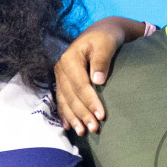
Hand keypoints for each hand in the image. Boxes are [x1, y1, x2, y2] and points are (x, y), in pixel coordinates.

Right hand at [55, 19, 126, 135]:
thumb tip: (98, 80)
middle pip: (71, 96)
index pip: (80, 84)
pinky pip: (62, 101)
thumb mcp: (106, 43)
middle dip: (82, 114)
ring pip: (65, 101)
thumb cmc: (105, 38)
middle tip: (95, 128)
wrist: (100, 33)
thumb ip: (102, 60)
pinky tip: (69, 127)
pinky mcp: (63, 83)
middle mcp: (61, 68)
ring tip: (83, 132)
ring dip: (74, 118)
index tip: (102, 115)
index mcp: (69, 58)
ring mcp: (60, 77)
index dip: (90, 101)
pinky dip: (65, 115)